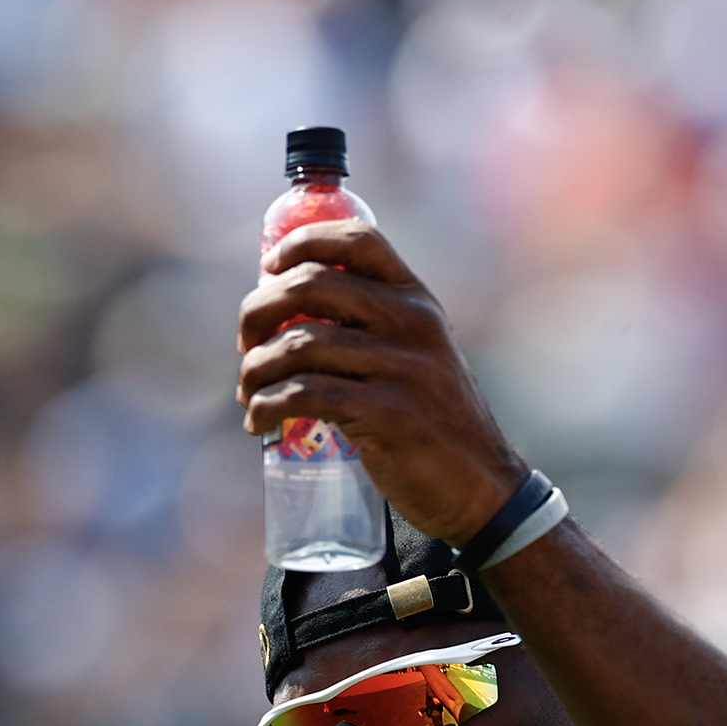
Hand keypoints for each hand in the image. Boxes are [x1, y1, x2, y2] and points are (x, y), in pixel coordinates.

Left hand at [238, 223, 527, 548]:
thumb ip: (374, 329)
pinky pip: (304, 394)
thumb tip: (288, 312)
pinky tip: (259, 422)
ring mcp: (402, 367)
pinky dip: (268, 406)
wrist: (481, 486)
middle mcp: (413, 323)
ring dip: (255, 368)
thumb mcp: (419, 357)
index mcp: (418, 300)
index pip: (358, 239)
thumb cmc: (435, 424)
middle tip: (245, 344)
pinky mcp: (387, 413)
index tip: (269, 269)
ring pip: (299, 343)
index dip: (301, 243)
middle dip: (258, 311)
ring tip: (249, 393)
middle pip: (312, 284)